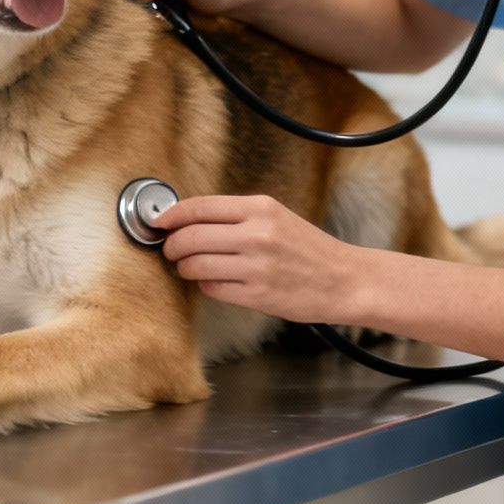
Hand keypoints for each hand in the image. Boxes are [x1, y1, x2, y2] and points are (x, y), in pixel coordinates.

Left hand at [155, 195, 362, 323]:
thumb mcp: (276, 217)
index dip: (171, 216)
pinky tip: (212, 282)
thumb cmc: (308, 249)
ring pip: (196, 264)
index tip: (158, 222)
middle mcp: (258, 234)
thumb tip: (188, 219)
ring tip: (188, 267)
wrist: (345, 280)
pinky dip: (205, 285)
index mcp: (261, 208)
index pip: (200, 207)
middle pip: (191, 237)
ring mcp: (257, 266)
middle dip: (171, 245)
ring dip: (184, 268)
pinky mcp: (258, 295)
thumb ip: (236, 216)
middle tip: (169, 250)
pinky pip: (213, 289)